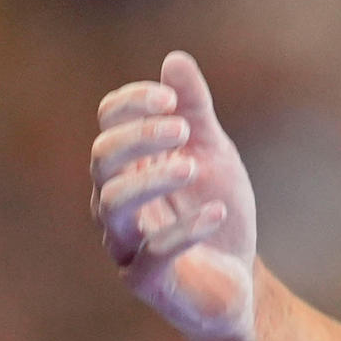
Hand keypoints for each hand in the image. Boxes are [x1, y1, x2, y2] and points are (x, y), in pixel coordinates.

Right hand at [90, 51, 258, 340]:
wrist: (238, 282)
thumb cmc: (215, 212)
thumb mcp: (212, 154)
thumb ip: (194, 111)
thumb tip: (174, 59)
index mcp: (127, 165)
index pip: (109, 122)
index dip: (133, 104)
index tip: (171, 99)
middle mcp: (114, 201)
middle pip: (102, 157)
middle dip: (139, 136)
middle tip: (181, 129)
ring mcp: (124, 242)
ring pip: (112, 203)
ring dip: (152, 179)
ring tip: (192, 166)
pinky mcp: (144, 280)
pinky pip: (151, 253)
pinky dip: (185, 230)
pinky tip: (217, 213)